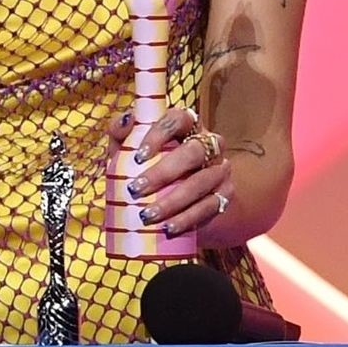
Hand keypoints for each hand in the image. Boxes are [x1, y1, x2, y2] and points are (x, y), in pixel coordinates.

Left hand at [106, 104, 234, 240]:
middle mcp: (209, 143)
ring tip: (148, 215)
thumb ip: (121, 133)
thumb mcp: (129, 151)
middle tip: (136, 189)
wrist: (179, 202)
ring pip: (202, 181)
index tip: (138, 156)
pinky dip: (187, 218)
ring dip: (173, 200)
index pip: (179, 119)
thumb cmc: (148, 168)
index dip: (160, 134)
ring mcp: (219, 169)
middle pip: (194, 151)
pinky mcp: (225, 195)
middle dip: (164, 172)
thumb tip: (126, 121)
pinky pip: (210, 206)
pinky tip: (169, 227)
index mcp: (186, 126)